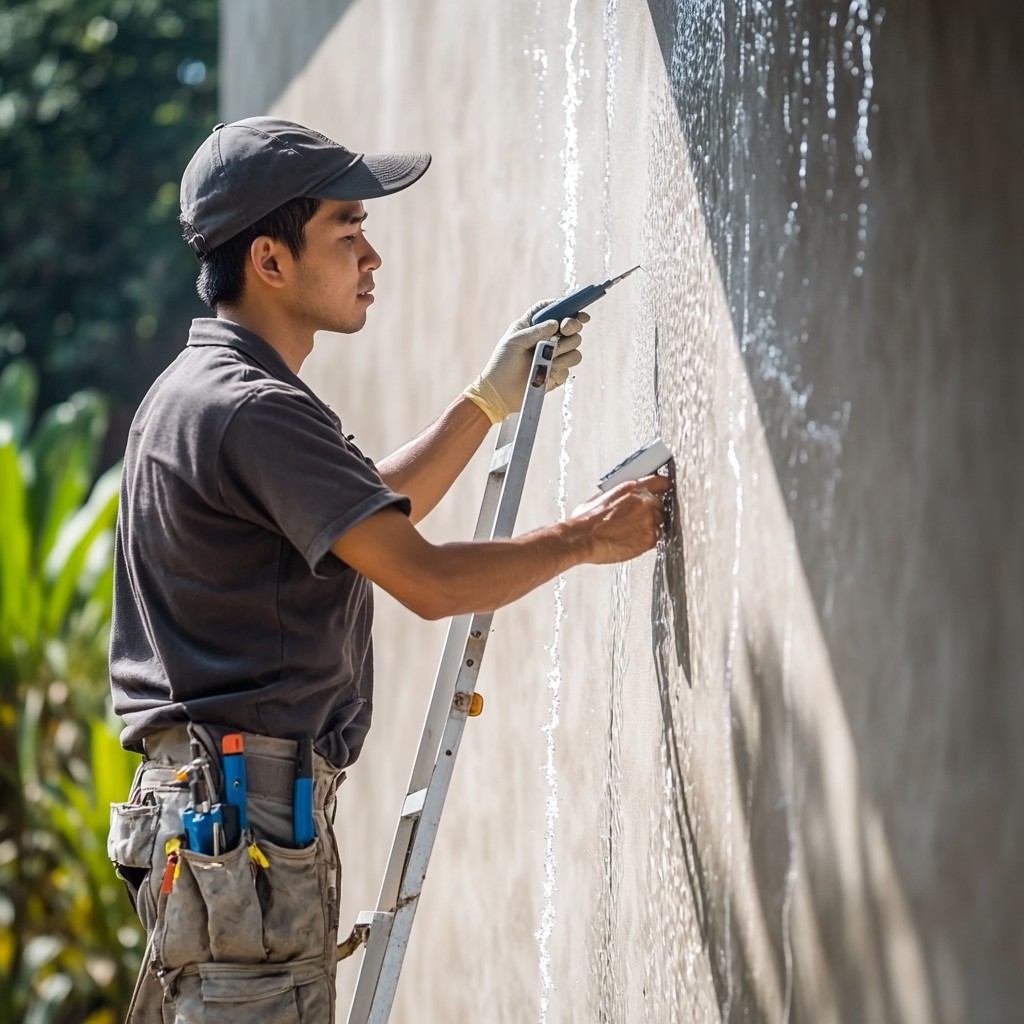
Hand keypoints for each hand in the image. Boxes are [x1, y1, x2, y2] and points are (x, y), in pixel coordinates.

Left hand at [463, 300, 588, 423]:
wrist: (500, 393)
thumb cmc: (501, 364)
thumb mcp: (514, 341)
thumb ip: (536, 331)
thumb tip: (555, 323)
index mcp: (533, 326)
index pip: (553, 311)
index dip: (567, 307)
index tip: (577, 311)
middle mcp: (546, 339)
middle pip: (571, 327)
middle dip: (571, 326)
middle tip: (564, 330)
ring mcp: (553, 356)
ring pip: (574, 346)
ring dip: (565, 349)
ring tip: (549, 357)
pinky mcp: (557, 373)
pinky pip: (569, 367)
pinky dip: (561, 367)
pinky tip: (547, 372)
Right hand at [568, 474, 670, 563]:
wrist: (582, 538)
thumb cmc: (585, 521)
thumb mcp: (601, 497)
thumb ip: (620, 496)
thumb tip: (621, 500)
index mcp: (631, 488)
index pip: (660, 482)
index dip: (663, 487)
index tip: (664, 490)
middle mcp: (644, 502)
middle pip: (660, 506)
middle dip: (651, 513)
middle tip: (637, 521)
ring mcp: (649, 520)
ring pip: (659, 524)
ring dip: (648, 528)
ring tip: (629, 534)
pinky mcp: (650, 538)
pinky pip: (655, 540)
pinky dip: (645, 542)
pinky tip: (630, 542)